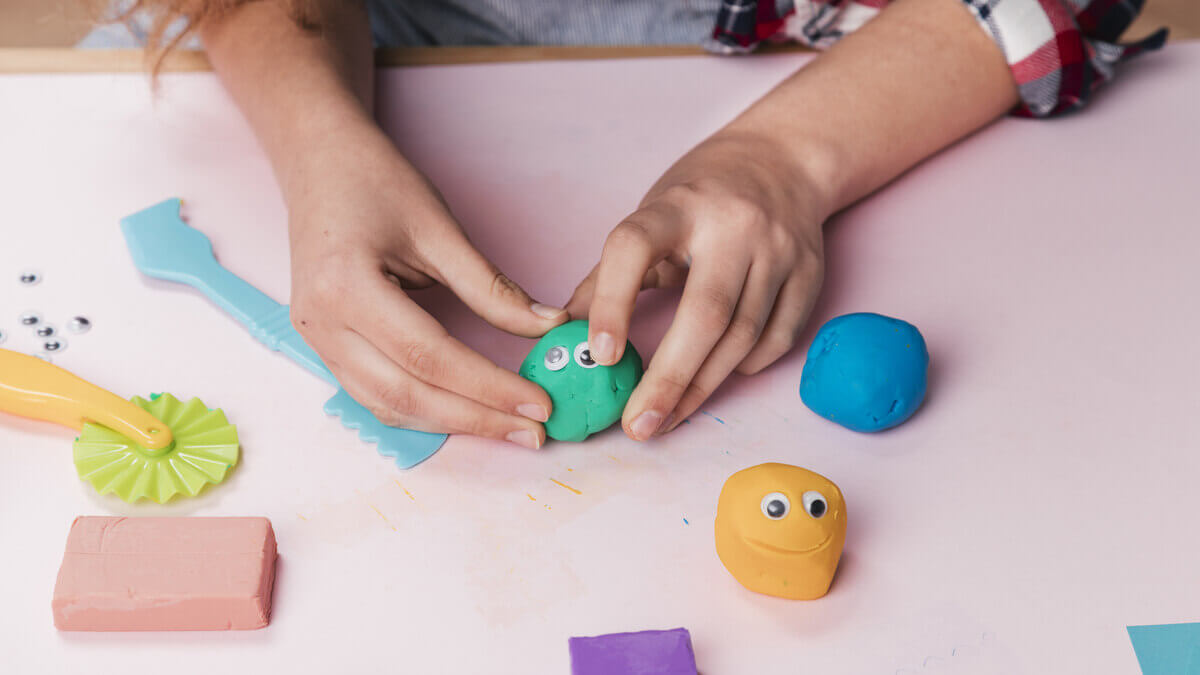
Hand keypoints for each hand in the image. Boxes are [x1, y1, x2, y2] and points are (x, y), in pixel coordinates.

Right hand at [287, 125, 567, 447]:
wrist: (317, 159)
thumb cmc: (373, 179)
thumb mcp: (438, 228)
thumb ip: (490, 287)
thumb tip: (548, 327)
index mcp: (346, 288)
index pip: (430, 357)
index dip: (488, 387)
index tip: (539, 403)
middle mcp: (322, 324)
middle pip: (407, 394)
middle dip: (476, 419)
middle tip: (534, 432)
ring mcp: (316, 339)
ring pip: (388, 405)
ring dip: (451, 424)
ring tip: (507, 429)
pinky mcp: (324, 345)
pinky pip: (374, 394)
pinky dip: (422, 410)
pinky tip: (464, 412)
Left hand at [566, 129, 829, 439]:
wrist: (784, 159)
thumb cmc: (702, 197)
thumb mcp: (650, 215)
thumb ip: (608, 274)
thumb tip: (563, 333)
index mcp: (678, 204)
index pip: (635, 247)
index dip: (611, 303)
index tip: (599, 355)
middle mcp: (733, 224)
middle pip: (704, 313)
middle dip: (668, 380)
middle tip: (638, 425)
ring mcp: (779, 249)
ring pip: (741, 337)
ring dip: (700, 388)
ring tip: (666, 419)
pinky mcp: (810, 273)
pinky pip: (776, 340)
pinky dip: (743, 367)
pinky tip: (716, 376)